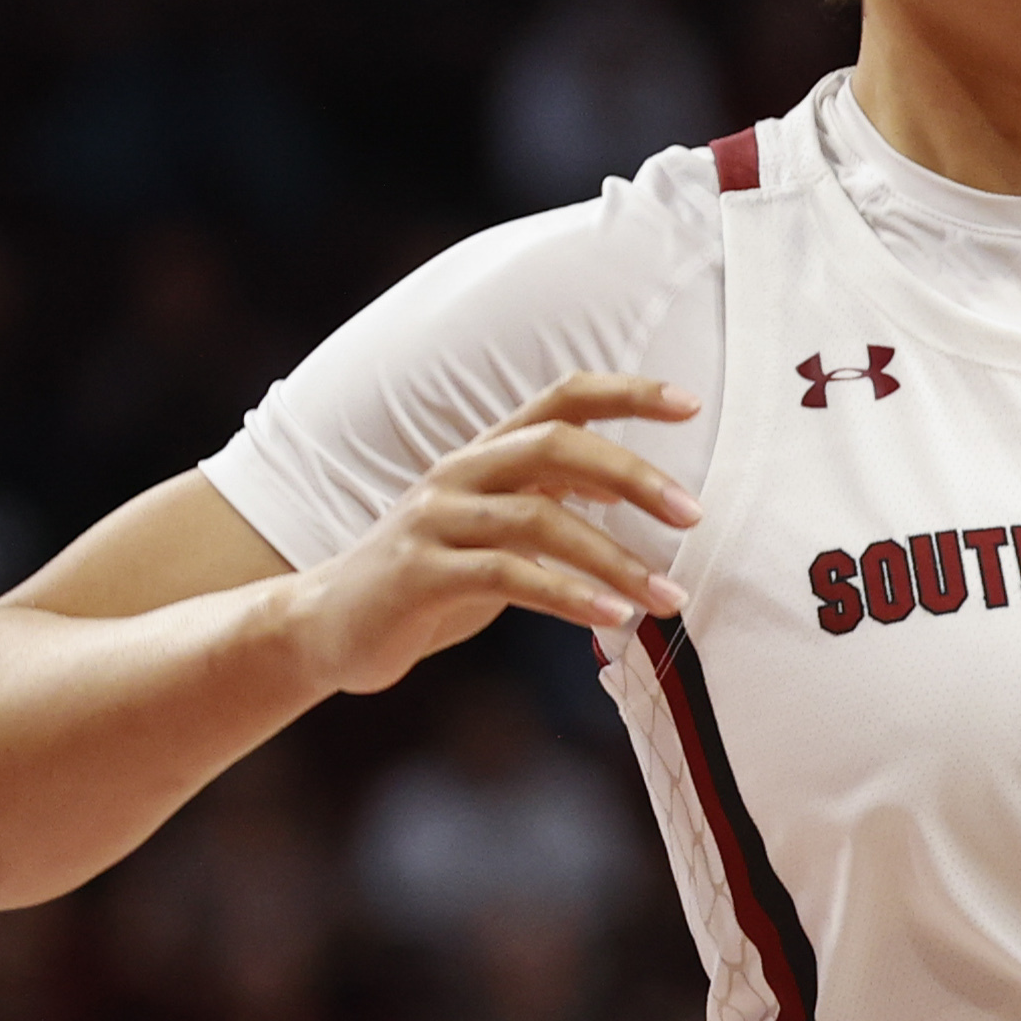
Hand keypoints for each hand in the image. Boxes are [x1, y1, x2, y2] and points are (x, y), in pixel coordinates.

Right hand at [286, 370, 703, 694]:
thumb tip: (626, 485)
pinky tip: (613, 617)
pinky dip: (568, 597)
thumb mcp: (497, 529)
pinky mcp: (419, 574)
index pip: (562, 399)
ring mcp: (435, 520)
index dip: (627, 394)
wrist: (326, 627)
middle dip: (634, 476)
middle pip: (557, 444)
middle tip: (694, 515)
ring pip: (539, 518)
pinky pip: (507, 575)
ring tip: (669, 597)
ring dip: (614, 559)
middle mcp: (460, 473)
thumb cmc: (431, 577)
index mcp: (486, 454)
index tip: (692, 405)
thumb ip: (551, 498)